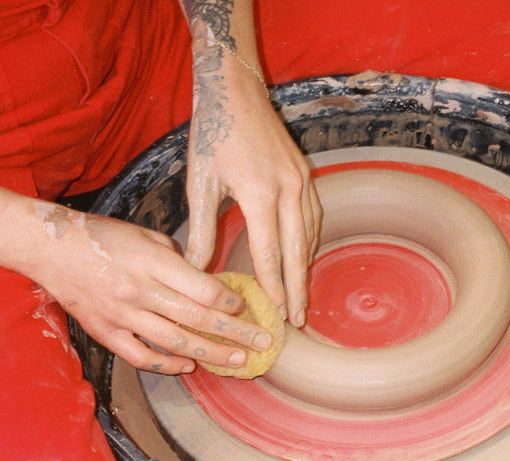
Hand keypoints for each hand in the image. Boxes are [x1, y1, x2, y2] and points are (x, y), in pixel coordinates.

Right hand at [28, 209, 272, 374]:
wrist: (50, 248)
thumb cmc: (102, 236)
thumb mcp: (145, 234)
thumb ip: (177, 259)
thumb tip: (205, 282)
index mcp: (152, 261)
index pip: (202, 289)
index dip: (230, 301)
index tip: (247, 306)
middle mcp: (139, 290)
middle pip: (198, 318)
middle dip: (236, 333)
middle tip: (263, 342)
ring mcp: (121, 314)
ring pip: (175, 341)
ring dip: (211, 354)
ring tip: (239, 362)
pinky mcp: (105, 332)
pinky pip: (141, 356)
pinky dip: (167, 364)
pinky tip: (189, 366)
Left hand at [183, 46, 320, 326]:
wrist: (236, 92)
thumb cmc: (212, 135)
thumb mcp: (200, 183)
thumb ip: (202, 230)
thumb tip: (197, 269)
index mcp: (260, 194)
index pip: (270, 253)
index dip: (274, 287)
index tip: (277, 313)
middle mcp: (288, 189)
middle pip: (297, 252)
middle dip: (297, 288)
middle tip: (298, 319)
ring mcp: (301, 181)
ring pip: (309, 236)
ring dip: (305, 268)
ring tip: (300, 296)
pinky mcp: (305, 174)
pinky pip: (312, 217)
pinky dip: (309, 242)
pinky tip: (303, 257)